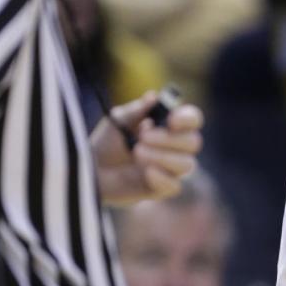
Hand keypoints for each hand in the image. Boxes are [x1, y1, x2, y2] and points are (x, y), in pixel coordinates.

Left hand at [91, 91, 202, 206]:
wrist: (92, 169)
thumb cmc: (107, 142)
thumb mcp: (118, 121)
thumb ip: (137, 110)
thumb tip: (153, 97)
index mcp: (168, 126)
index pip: (192, 120)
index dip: (187, 119)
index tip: (171, 120)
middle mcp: (175, 147)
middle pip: (193, 142)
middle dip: (170, 139)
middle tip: (143, 136)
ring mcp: (170, 169)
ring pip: (187, 164)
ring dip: (163, 157)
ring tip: (137, 152)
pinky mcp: (162, 188)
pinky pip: (174, 185)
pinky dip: (161, 177)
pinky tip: (146, 172)